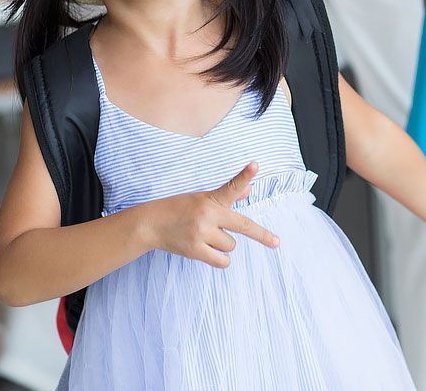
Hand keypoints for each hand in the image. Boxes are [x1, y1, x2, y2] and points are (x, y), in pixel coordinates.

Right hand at [145, 162, 279, 266]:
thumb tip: (248, 190)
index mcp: (211, 199)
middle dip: (261, 235)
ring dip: (223, 245)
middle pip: (243, 226)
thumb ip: (226, 196)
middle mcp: (208, 214)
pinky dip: (219, 259)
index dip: (245, 175)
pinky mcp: (194, 250)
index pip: (231, 186)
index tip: (255, 165)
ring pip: (230, 246)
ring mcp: (201, 233)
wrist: (150, 223)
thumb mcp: (201, 197)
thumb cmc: (179, 208)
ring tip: (205, 236)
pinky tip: (208, 251)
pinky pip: (222, 261)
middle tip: (276, 242)